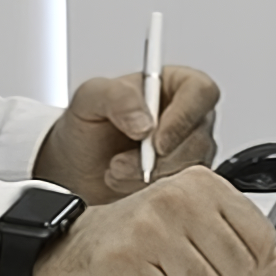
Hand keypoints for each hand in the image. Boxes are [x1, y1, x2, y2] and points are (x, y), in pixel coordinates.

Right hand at [24, 167, 275, 275]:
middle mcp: (177, 197)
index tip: (209, 264)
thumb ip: (237, 238)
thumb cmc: (131, 243)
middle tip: (173, 274)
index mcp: (202, 184)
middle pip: (234, 274)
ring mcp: (150, 227)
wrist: (63, 253)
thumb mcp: (191, 224)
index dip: (241, 270)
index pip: (261, 244)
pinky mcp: (125, 262)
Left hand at [40, 62, 227, 195]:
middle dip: (160, 157)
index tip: (156, 141)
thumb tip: (145, 121)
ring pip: (192, 167)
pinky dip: (151, 191)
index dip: (183, 117)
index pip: (200, 91)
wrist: (75, 169)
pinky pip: (183, 191)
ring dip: (150, 176)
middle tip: (122, 162)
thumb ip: (117, 98)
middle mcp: (187, 117)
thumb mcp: (90, 98)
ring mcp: (188, 151)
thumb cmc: (87, 128)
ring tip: (116, 171)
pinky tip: (126, 184)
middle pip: (199, 136)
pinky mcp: (184, 181)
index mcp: (173, 85)